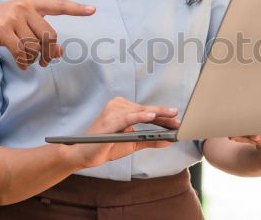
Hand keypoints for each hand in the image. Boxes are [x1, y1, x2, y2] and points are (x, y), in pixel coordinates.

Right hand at [0, 0, 95, 69]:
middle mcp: (24, 6)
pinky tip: (21, 65)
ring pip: (35, 46)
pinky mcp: (3, 30)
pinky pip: (22, 52)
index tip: (93, 10)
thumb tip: (58, 54)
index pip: (58, 5)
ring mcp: (13, 16)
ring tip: (26, 60)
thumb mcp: (19, 25)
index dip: (76, 9)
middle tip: (45, 63)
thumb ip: (39, 35)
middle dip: (48, 53)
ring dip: (33, 58)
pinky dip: (23, 62)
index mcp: (31, 2)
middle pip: (49, 35)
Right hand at [59, 97, 179, 168]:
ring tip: (171, 117)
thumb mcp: (132, 143)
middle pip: (145, 110)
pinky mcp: (108, 120)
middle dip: (164, 115)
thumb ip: (149, 140)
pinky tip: (152, 116)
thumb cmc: (105, 147)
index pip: (146, 112)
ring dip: (157, 115)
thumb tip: (169, 140)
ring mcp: (112, 111)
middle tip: (178, 119)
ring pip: (139, 111)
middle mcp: (117, 106)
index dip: (163, 117)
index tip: (177, 121)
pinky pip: (128, 117)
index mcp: (123, 109)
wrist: (82, 155)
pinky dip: (141, 116)